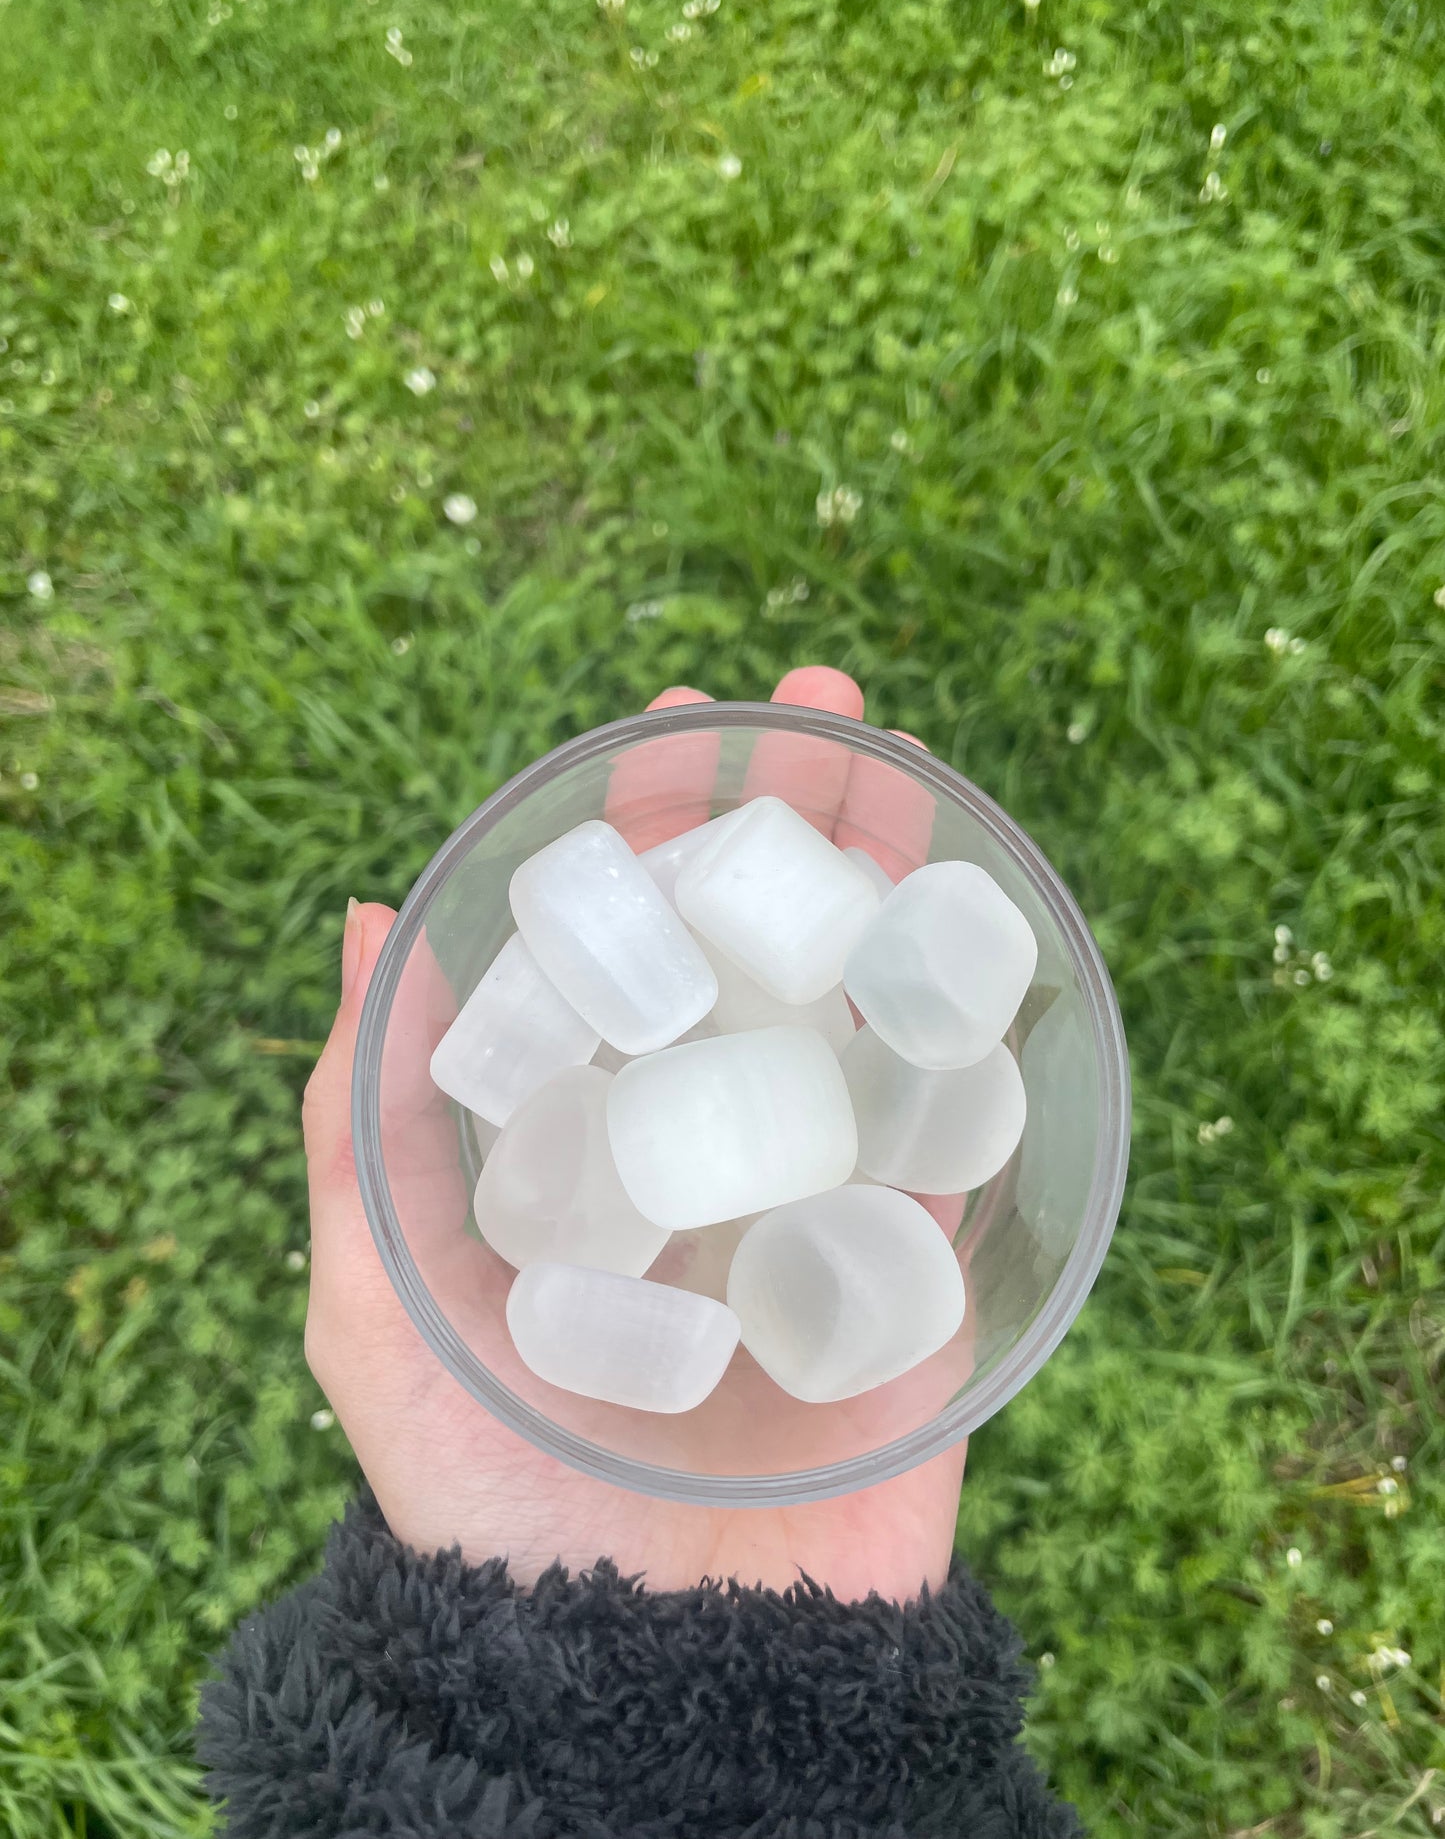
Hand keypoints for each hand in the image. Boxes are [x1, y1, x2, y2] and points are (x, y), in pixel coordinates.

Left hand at [303, 668, 967, 1601]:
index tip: (664, 728)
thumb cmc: (489, 1502)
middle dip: (783, 822)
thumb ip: (362, 1118)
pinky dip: (965, 1030)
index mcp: (582, 1145)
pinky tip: (978, 923)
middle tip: (812, 708)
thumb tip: (364, 913)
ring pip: (859, 1008)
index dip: (642, 831)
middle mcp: (699, 1153)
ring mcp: (813, 1206)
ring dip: (885, 884)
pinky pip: (948, 1137)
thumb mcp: (376, 1302)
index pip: (620, 950)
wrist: (643, 1682)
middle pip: (752, 951)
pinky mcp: (910, 1278)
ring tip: (897, 771)